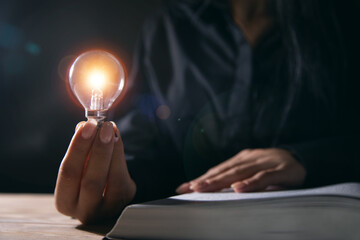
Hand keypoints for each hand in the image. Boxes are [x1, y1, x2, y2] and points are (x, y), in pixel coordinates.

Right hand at [54, 120, 135, 223]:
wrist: (108, 193)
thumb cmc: (89, 176)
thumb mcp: (80, 165)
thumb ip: (80, 149)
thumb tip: (83, 127)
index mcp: (65, 202)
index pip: (68, 174)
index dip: (77, 149)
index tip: (85, 126)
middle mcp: (85, 211)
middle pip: (90, 181)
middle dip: (98, 150)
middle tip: (103, 127)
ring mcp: (107, 210)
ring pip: (111, 180)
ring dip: (112, 150)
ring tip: (111, 129)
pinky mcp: (124, 201)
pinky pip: (123, 178)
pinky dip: (120, 156)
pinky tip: (117, 139)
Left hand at [176, 148, 305, 192]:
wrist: (300, 158)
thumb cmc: (271, 168)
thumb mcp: (252, 172)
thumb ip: (236, 179)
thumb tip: (213, 192)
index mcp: (240, 160)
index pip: (217, 170)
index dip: (201, 178)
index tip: (183, 188)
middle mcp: (249, 159)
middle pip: (224, 171)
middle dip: (206, 180)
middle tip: (190, 189)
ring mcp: (265, 162)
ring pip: (239, 172)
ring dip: (221, 181)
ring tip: (204, 189)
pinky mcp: (281, 169)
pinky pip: (264, 177)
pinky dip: (251, 182)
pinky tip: (238, 188)